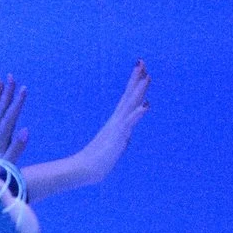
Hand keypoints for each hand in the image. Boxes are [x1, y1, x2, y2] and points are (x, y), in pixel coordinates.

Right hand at [70, 62, 149, 182]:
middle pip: (129, 96)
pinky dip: (138, 113)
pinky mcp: (118, 137)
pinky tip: (147, 105)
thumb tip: (126, 136)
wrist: (85, 170)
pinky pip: (129, 123)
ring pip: (130, 105)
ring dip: (139, 91)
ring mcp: (117, 127)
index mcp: (117, 121)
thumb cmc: (99, 159)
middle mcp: (117, 120)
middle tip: (142, 62)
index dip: (134, 83)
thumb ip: (120, 138)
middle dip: (136, 79)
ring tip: (147, 76)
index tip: (141, 68)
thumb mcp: (114, 145)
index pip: (127, 98)